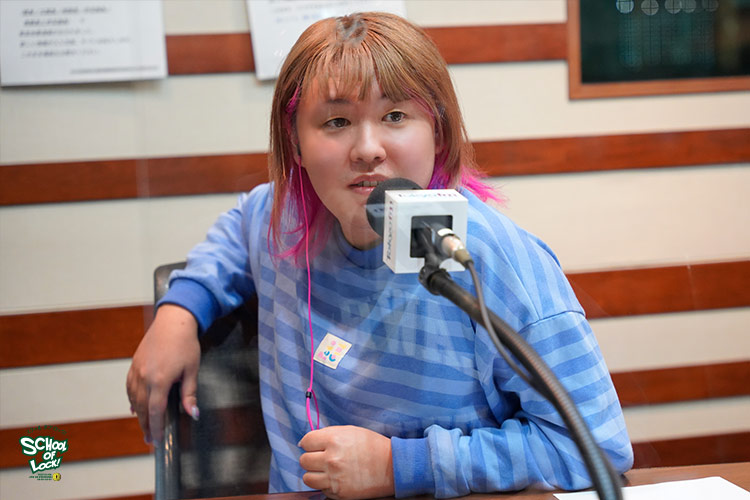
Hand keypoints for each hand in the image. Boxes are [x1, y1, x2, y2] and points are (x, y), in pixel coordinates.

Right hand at [126, 304, 200, 442]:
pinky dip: (132, 399)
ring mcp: (136, 370)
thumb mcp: (192, 370)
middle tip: (149, 439)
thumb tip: (193, 414)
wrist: (173, 321)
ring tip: (144, 426)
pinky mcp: (134, 364)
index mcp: (160, 380)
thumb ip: (190, 394)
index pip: (155, 411)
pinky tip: (135, 407)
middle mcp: (144, 377)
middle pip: (142, 408)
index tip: (156, 440)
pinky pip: (130, 387)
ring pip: (134, 399)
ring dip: (139, 414)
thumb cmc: (185, 344)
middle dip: (146, 425)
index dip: (155, 427)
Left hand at [299, 425, 393, 499]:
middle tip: (322, 458)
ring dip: (315, 473)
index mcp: (334, 440)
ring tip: (327, 470)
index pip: (305, 442)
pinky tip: (337, 478)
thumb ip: (327, 434)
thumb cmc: (372, 446)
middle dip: (311, 458)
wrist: (392, 467)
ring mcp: (334, 478)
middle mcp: (331, 459)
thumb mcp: (350, 431)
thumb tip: (305, 442)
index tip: (315, 445)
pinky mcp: (339, 493)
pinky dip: (326, 484)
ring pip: (307, 477)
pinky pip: (321, 489)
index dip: (310, 443)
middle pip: (304, 460)